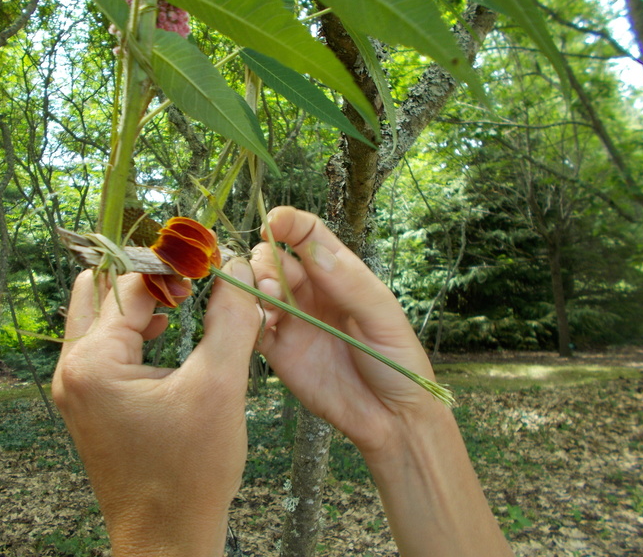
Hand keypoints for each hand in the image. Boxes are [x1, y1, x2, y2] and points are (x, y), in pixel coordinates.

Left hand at [52, 259, 260, 556]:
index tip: (211, 258)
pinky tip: (169, 338)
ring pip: (101, 316)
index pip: (131, 283)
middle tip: (190, 281)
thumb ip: (232, 318)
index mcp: (92, 363)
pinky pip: (106, 346)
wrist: (168, 541)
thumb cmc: (191, 474)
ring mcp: (76, 389)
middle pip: (100, 289)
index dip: (175, 264)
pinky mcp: (90, 403)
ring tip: (185, 303)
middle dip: (147, 276)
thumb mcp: (220, 387)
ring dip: (141, 302)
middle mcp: (72, 370)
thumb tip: (238, 268)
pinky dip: (136, 331)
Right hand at [252, 207, 512, 556]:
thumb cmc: (397, 362)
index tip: (271, 222)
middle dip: (267, 263)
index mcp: (340, 273)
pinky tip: (262, 327)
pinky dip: (246, 319)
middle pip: (274, 258)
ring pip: (256, 287)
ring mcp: (292, 319)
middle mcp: (311, 291)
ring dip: (254, 288)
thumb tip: (312, 248)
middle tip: (274, 286)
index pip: (307, 234)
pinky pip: (250, 324)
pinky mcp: (277, 350)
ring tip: (269, 306)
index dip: (287, 222)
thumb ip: (348, 283)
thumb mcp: (382, 317)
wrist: (390, 420)